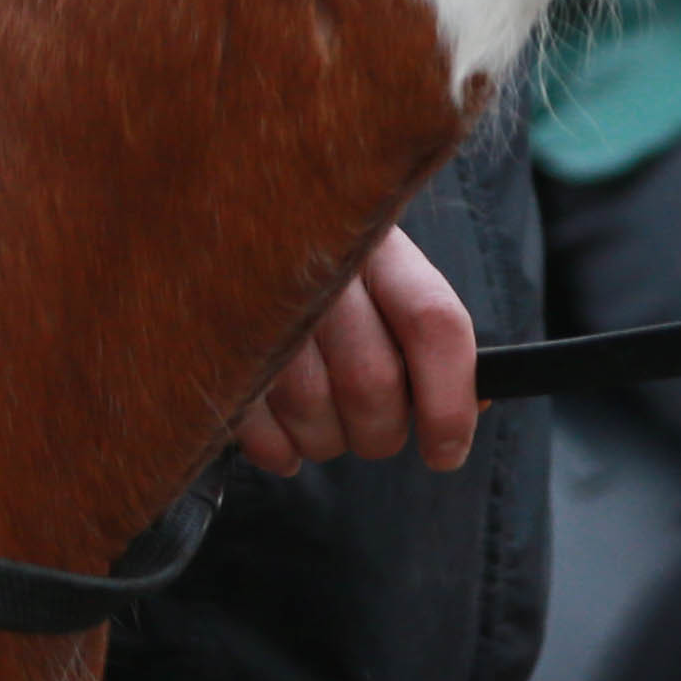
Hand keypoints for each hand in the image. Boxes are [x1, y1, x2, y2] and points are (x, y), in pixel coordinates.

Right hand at [235, 229, 478, 476]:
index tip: (447, 454)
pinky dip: (278, 449)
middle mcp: (319, 273)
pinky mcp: (206, 340)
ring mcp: (256, 305)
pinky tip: (286, 441)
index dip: (448, 403)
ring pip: (311, 407)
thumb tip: (473, 403)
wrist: (230, 226)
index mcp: (380, 250)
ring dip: (328, 441)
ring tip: (329, 428)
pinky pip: (253, 423)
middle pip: (372, 381)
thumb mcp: (388, 279)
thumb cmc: (330, 271)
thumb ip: (430, 336)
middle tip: (378, 436)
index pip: (434, 327)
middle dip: (382, 432)